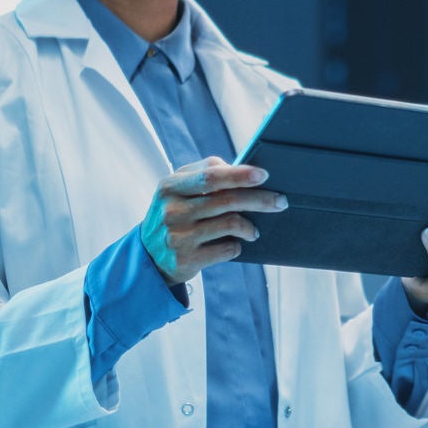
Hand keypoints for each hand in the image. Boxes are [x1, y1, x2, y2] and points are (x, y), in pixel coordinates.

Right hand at [137, 157, 285, 285]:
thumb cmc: (173, 213)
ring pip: (230, 224)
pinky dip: (237, 246)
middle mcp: (171, 211)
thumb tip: (240, 168)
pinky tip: (237, 244)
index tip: (264, 175)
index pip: (210, 177)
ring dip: (250, 227)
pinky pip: (226, 250)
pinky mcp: (185, 260)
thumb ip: (205, 173)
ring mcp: (177, 237)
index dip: (240, 175)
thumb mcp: (177, 189)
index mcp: (170, 186)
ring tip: (254, 230)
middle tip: (280, 201)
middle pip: (226, 200)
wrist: (147, 256)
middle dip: (259, 200)